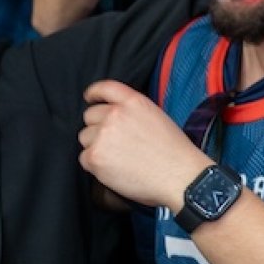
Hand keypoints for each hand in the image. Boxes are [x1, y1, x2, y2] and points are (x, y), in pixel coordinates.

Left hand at [80, 80, 211, 209]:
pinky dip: (96, 165)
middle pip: (90, 115)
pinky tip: (115, 169)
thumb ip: (133, 113)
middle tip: (114, 141)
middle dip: (97, 127)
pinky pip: (84, 157)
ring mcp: (103, 136)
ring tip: (118, 158)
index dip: (94, 93)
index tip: (90, 98)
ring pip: (85, 137)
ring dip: (96, 146)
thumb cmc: (174, 152)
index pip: (105, 87)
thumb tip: (115, 118)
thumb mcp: (158, 118)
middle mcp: (115, 115)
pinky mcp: (95, 157)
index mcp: (134, 102)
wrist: (180, 176)